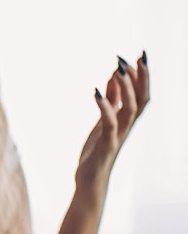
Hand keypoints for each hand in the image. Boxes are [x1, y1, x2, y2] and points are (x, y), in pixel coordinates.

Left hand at [77, 53, 149, 190]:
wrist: (89, 179)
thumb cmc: (96, 150)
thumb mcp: (103, 120)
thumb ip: (111, 100)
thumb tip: (113, 76)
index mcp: (127, 119)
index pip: (142, 93)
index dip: (143, 75)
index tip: (140, 54)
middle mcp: (127, 126)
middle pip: (142, 98)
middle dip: (142, 77)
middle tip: (137, 56)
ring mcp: (118, 135)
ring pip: (130, 108)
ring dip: (126, 88)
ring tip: (119, 68)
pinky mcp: (106, 144)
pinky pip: (108, 123)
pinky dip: (105, 106)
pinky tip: (96, 91)